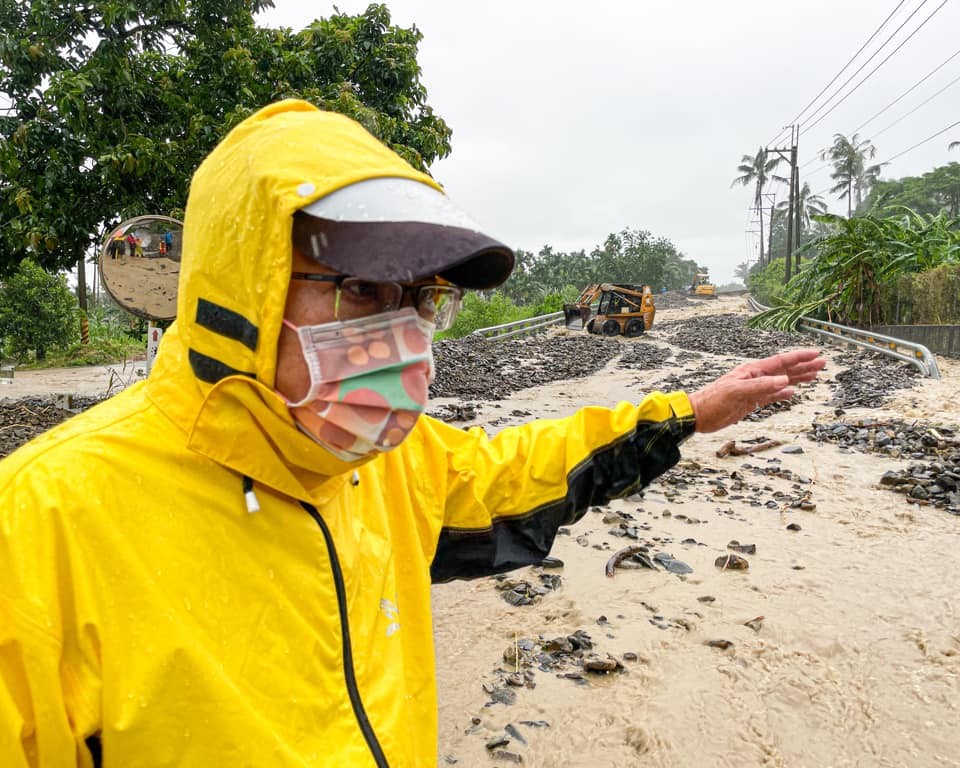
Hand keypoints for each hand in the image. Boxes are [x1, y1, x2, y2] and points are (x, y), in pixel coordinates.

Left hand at [687, 349, 825, 432]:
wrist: (699, 414)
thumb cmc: (713, 400)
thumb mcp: (736, 391)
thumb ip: (761, 386)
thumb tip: (785, 381)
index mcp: (752, 371)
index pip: (780, 361)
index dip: (798, 357)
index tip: (815, 354)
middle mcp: (755, 377)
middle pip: (784, 369)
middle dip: (803, 366)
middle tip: (822, 364)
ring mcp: (754, 389)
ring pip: (781, 382)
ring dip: (797, 378)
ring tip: (814, 376)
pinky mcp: (751, 402)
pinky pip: (772, 396)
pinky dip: (783, 394)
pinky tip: (793, 392)